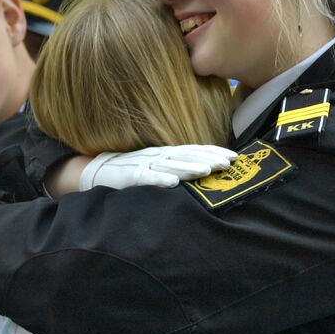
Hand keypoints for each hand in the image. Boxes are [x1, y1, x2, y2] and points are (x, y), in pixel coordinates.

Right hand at [79, 145, 236, 189]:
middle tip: (228, 163)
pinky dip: (160, 179)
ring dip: (190, 168)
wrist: (99, 169)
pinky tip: (173, 183)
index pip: (194, 150)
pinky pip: (148, 178)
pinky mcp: (132, 176)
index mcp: (167, 152)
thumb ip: (177, 165)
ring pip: (171, 165)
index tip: (234, 157)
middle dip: (208, 158)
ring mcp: (145, 164)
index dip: (214, 151)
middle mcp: (159, 155)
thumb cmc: (132, 169)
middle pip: (187, 156)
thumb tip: (204, 168)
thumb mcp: (158, 164)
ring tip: (207, 170)